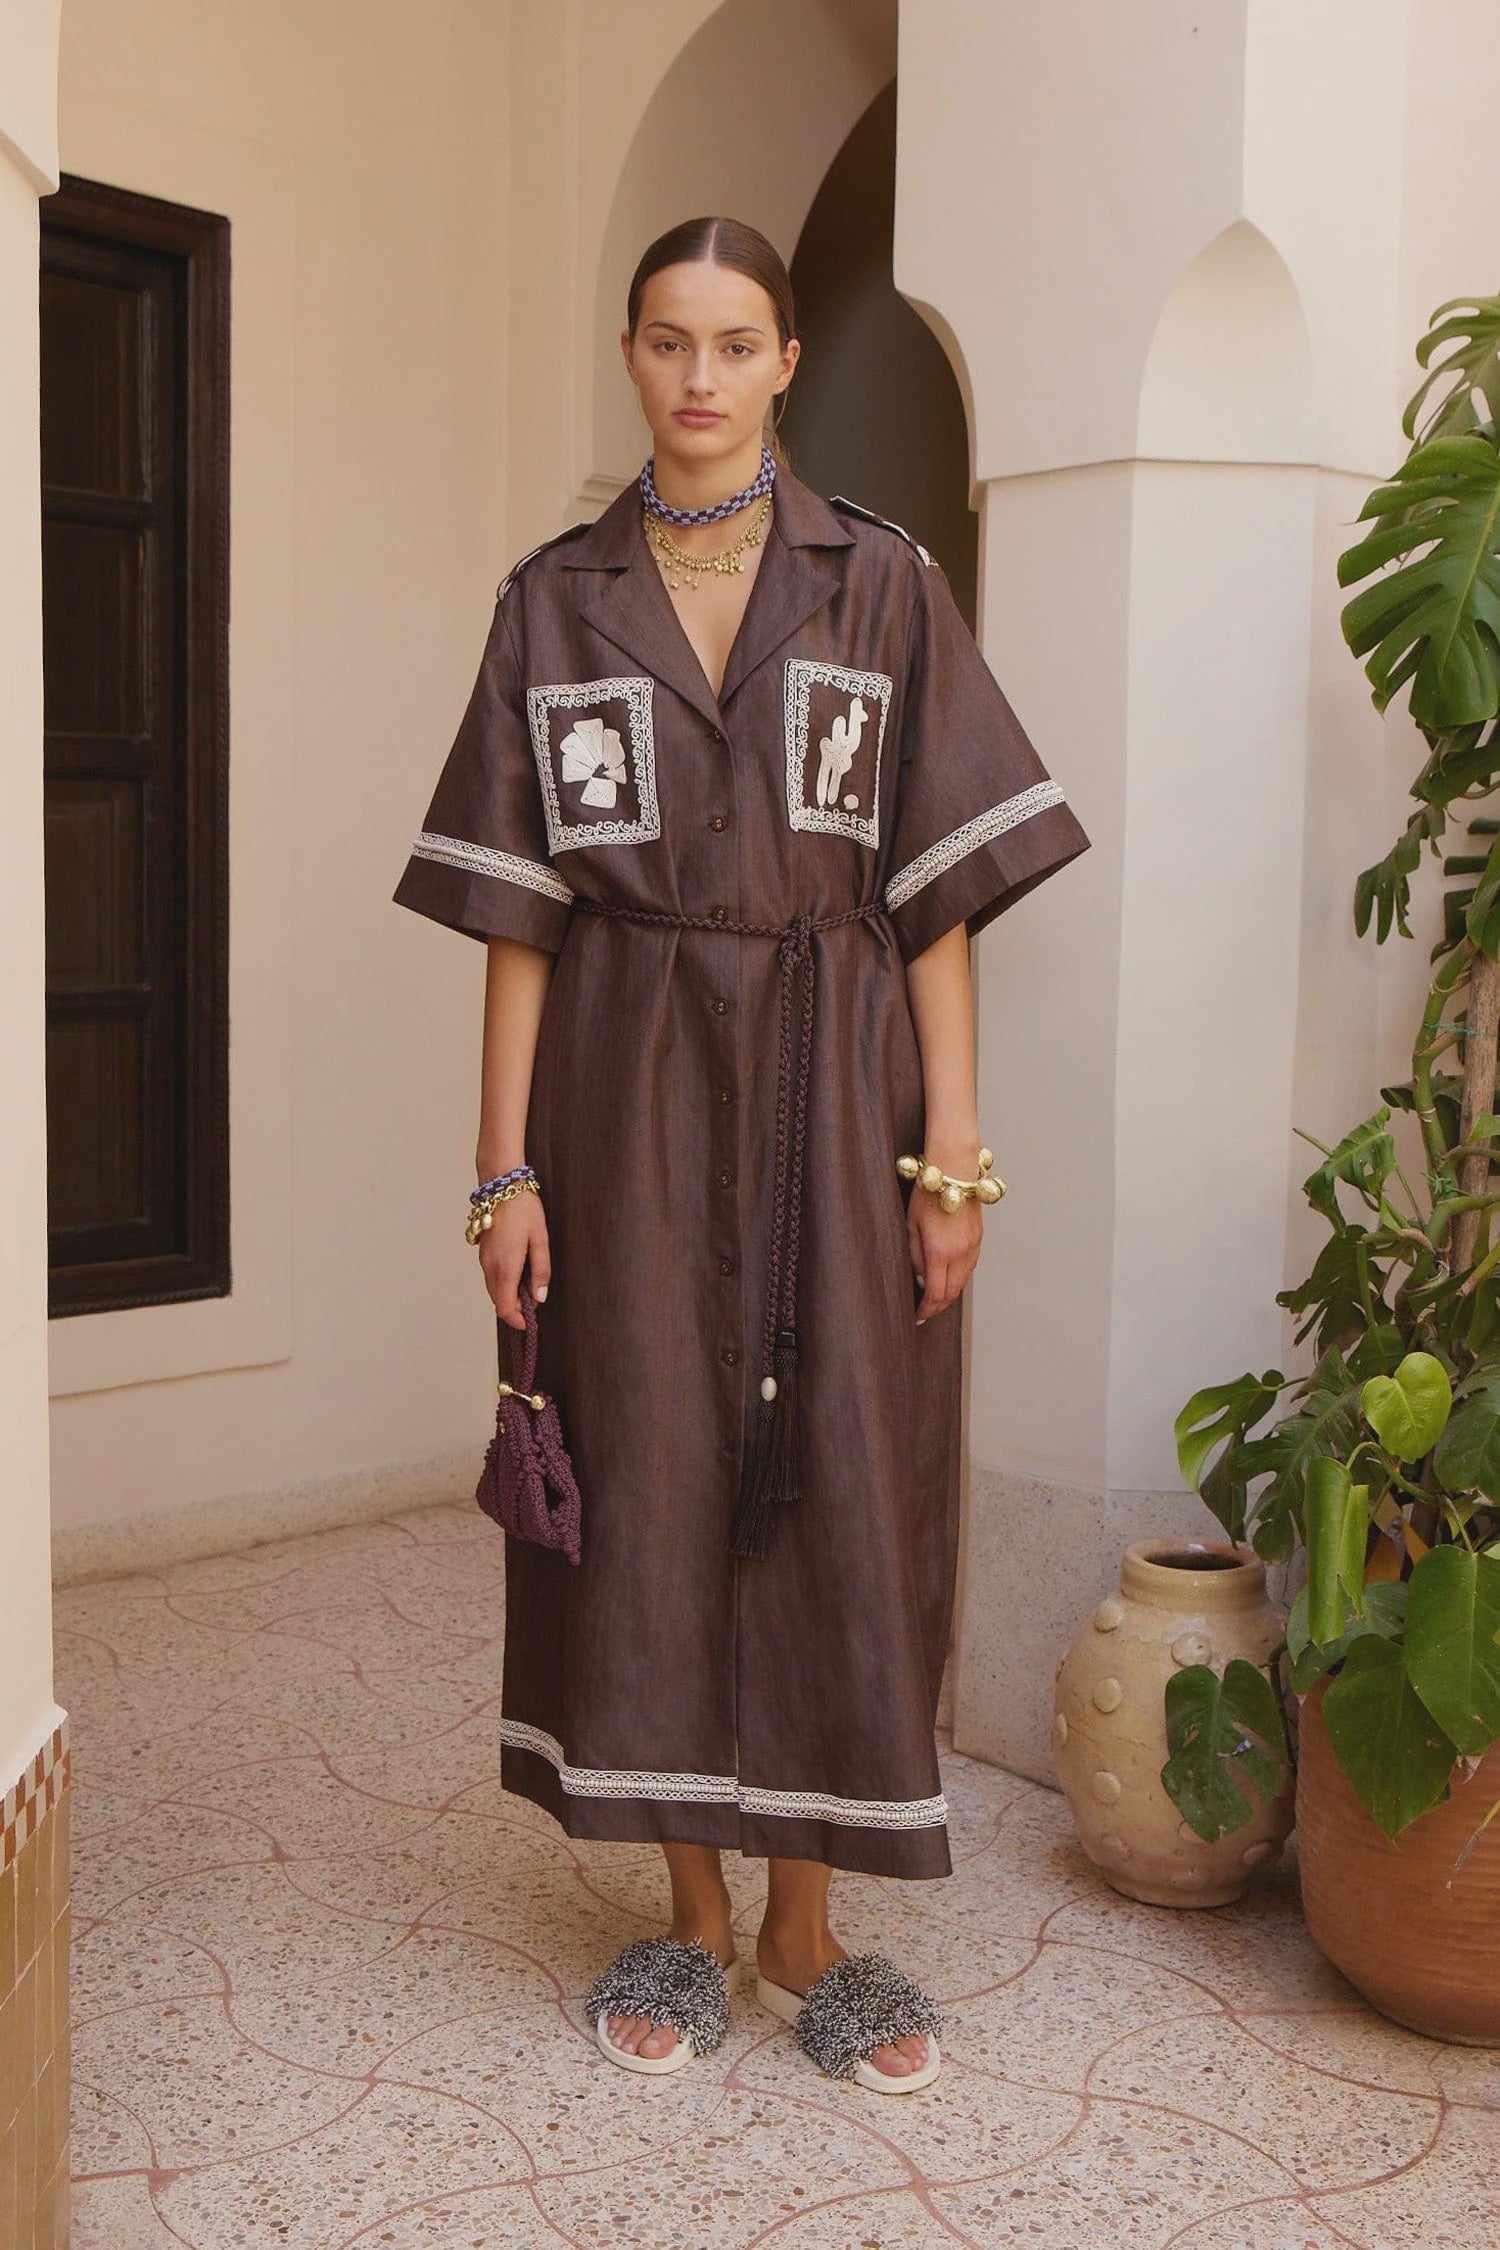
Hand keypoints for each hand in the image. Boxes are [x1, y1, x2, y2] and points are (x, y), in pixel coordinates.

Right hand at [478, 1190, 551, 1329]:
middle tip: (535, 1299)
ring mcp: (483, 1260)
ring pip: (494, 1290)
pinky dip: (503, 1283)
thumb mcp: (541, 1240)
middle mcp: (490, 1267)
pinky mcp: (483, 1253)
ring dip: (509, 1295)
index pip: (505, 1308)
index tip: (530, 1322)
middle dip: (515, 1308)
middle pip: (498, 1303)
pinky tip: (519, 1270)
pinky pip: (491, 1277)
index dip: (517, 1320)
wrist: (501, 1185)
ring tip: (530, 1282)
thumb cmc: (524, 1209)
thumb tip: (540, 1298)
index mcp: (505, 1267)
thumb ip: (541, 1271)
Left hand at [907, 1184, 981, 1324]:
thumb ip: (915, 1256)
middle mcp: (961, 1253)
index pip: (936, 1295)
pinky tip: (947, 1277)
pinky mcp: (979, 1239)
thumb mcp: (911, 1226)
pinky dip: (958, 1278)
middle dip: (937, 1307)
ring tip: (934, 1298)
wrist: (954, 1170)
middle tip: (924, 1312)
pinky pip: (969, 1267)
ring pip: (963, 1282)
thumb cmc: (928, 1194)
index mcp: (940, 1252)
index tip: (917, 1316)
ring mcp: (973, 1247)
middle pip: (952, 1293)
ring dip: (949, 1294)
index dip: (926, 1310)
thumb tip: (922, 1279)